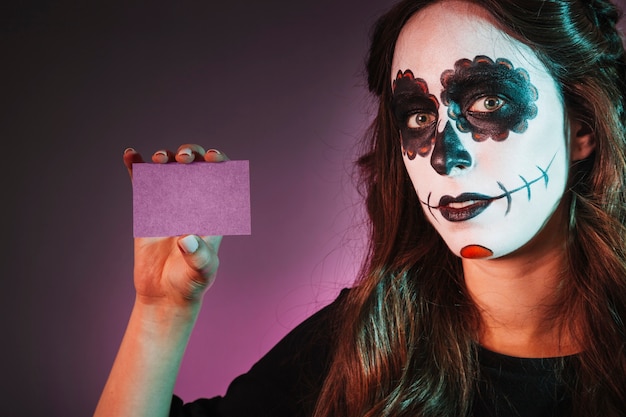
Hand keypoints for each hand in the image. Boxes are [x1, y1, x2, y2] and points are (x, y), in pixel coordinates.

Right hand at [123, 144, 228, 307]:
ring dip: (166, 158)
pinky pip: (142, 184)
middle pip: (195, 167)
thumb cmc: (191, 283)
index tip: (211, 158)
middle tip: (183, 159)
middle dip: (191, 154)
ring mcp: (170, 204)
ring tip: (161, 160)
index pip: (221, 179)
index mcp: (213, 212)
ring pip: (169, 170)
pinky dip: (137, 168)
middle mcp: (193, 203)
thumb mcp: (201, 271)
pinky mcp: (148, 211)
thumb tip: (186, 238)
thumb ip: (198, 256)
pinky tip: (130, 155)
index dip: (218, 162)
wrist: (164, 294)